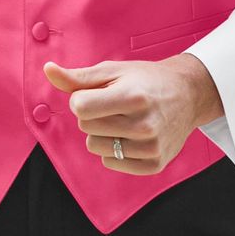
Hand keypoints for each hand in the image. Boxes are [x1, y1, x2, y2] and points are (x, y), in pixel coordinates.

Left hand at [43, 52, 223, 175]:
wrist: (187, 95)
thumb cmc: (144, 80)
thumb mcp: (113, 71)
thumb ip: (77, 77)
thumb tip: (47, 70)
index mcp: (133, 97)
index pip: (80, 108)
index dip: (82, 99)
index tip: (98, 92)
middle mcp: (144, 125)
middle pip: (86, 127)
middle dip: (93, 114)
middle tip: (115, 104)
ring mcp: (151, 147)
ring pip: (95, 147)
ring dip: (102, 133)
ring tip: (124, 119)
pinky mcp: (154, 165)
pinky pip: (110, 162)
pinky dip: (114, 150)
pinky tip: (132, 135)